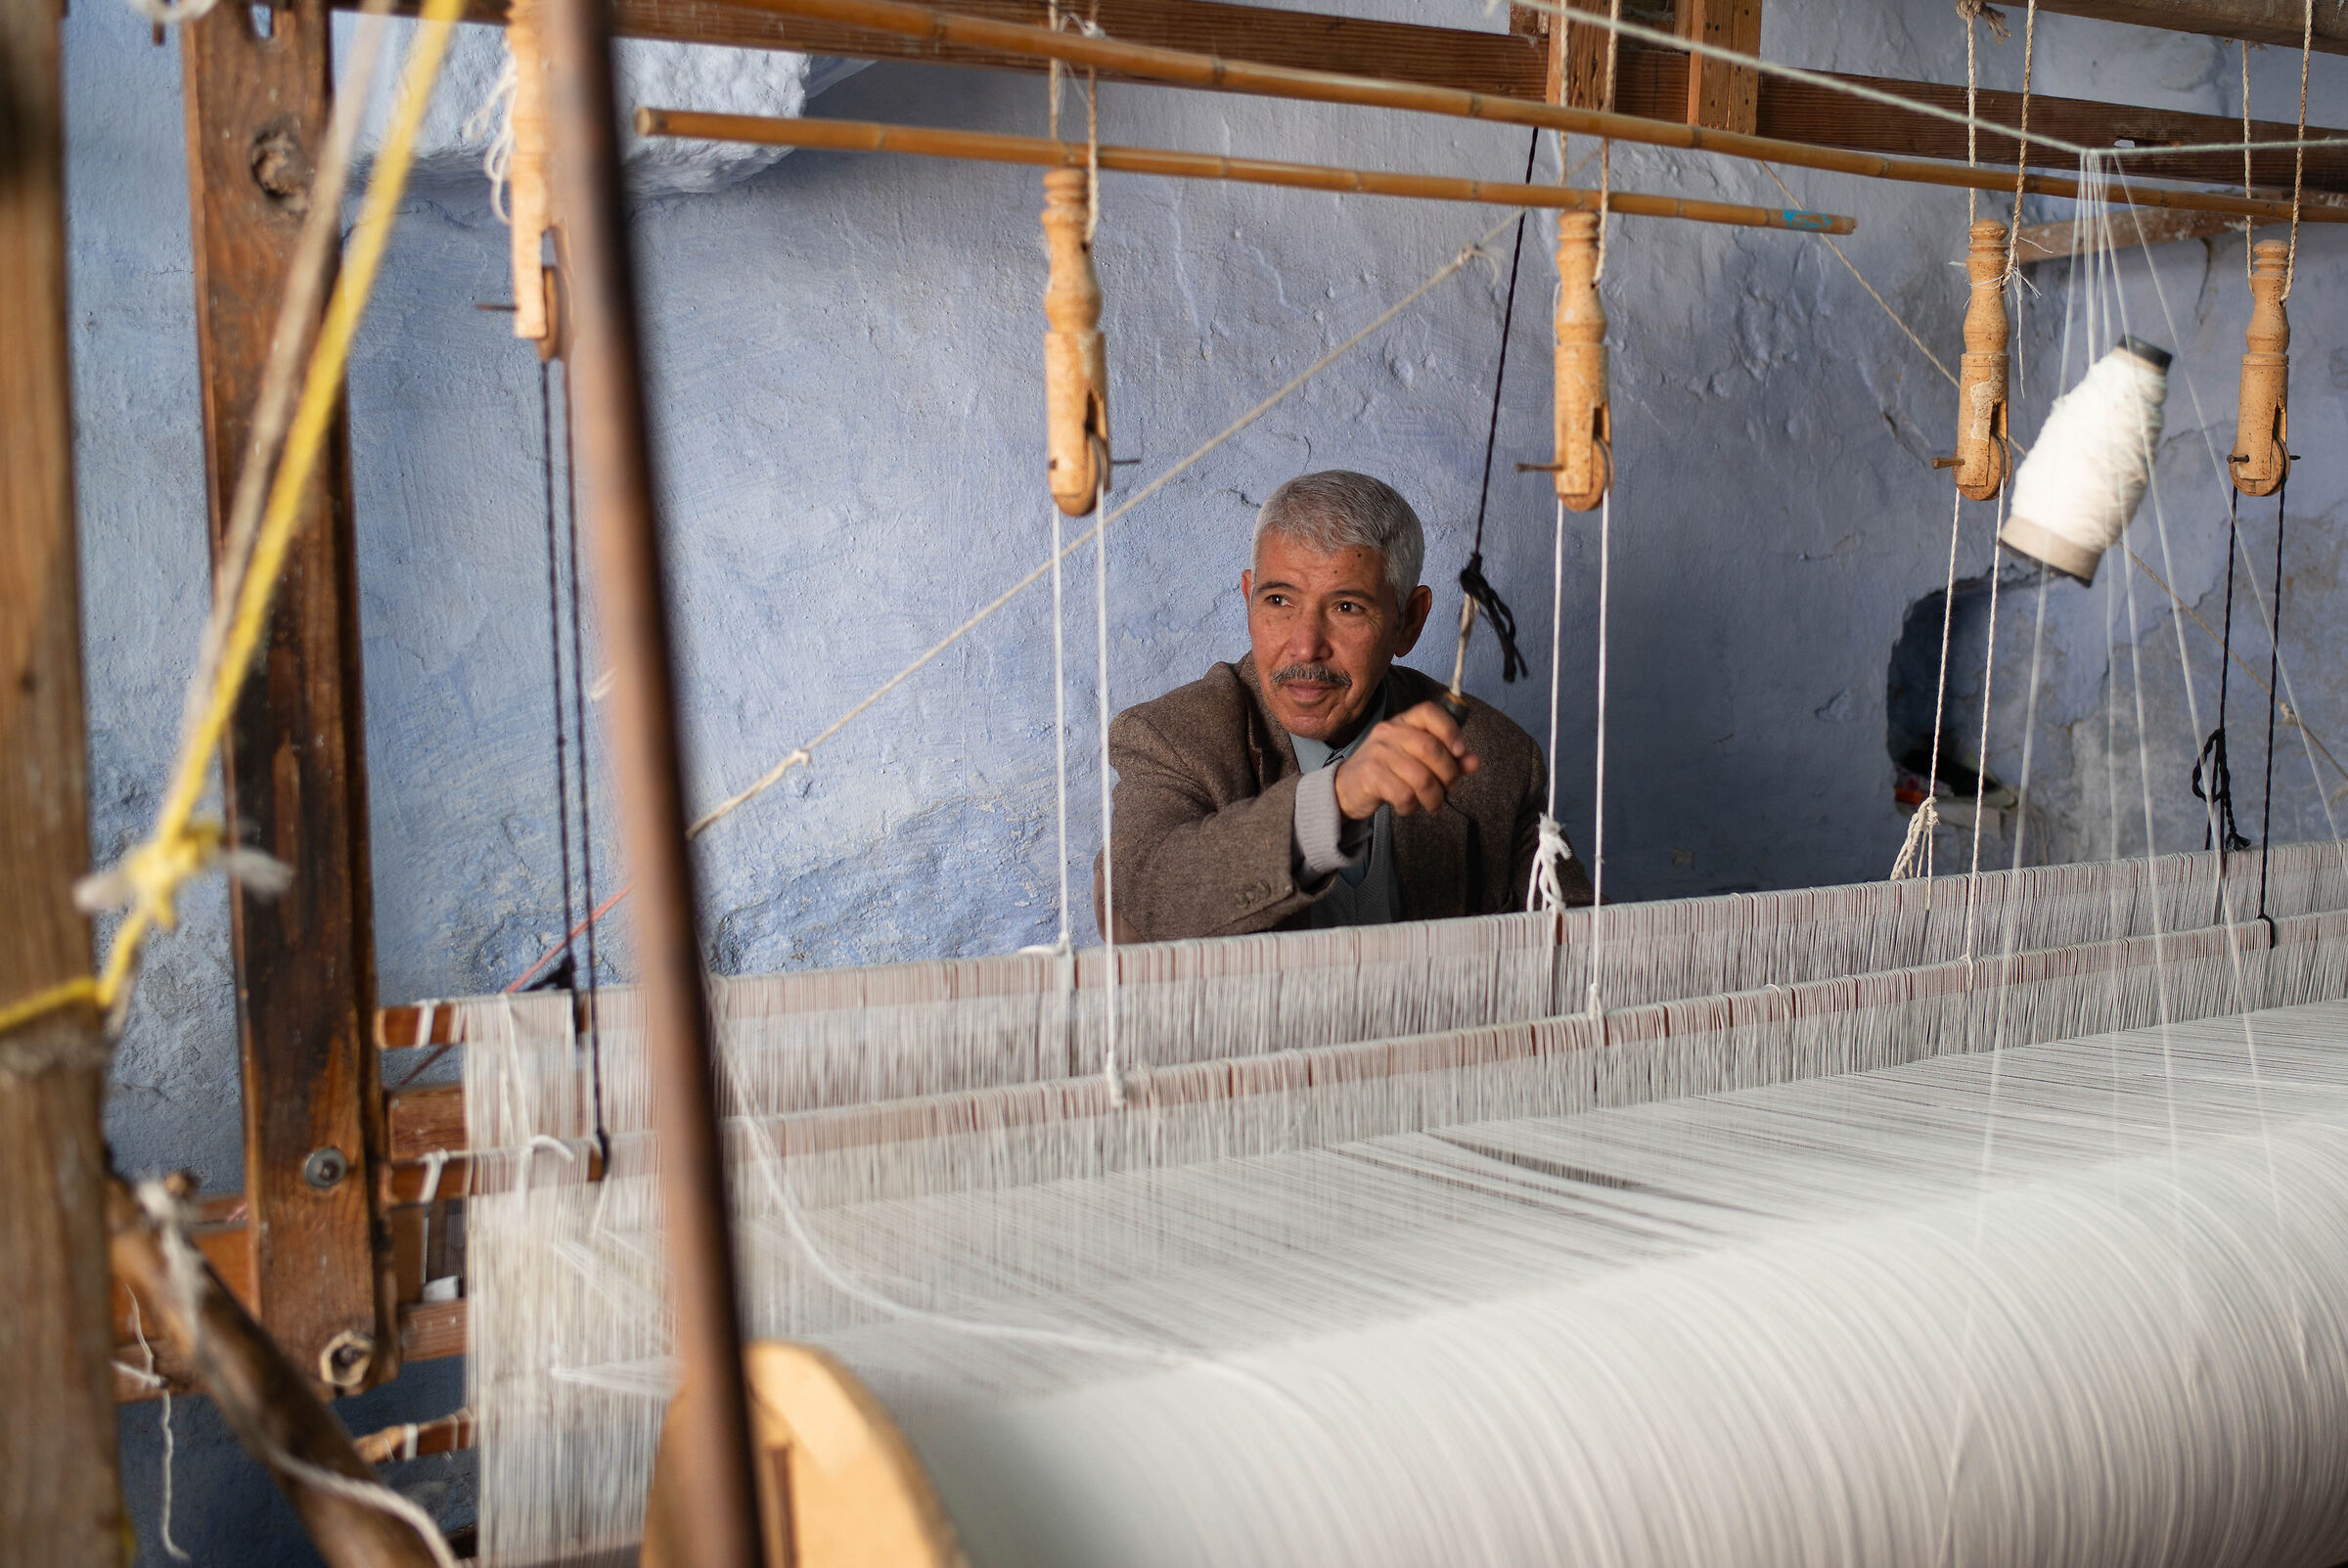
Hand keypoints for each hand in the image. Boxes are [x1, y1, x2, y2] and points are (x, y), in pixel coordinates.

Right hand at [1332, 701, 1479, 819]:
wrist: (1345, 788)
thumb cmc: (1387, 772)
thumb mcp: (1417, 761)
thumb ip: (1447, 759)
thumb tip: (1473, 761)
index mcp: (1404, 722)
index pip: (1430, 712)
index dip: (1450, 730)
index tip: (1461, 752)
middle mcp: (1389, 732)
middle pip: (1431, 749)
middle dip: (1448, 774)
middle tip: (1449, 789)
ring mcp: (1378, 753)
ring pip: (1421, 777)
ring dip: (1434, 797)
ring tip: (1433, 804)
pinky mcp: (1371, 776)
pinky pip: (1404, 794)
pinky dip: (1412, 806)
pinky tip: (1408, 807)